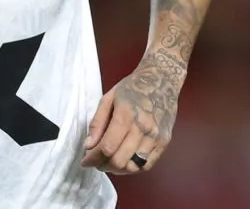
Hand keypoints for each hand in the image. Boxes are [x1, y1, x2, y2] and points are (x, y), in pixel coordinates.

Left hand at [80, 51, 186, 173]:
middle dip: (103, 165)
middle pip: (119, 160)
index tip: (85, 161)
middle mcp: (143, 129)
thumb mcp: (108, 98)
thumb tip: (88, 146)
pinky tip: (124, 161)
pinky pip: (147, 165)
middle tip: (96, 161)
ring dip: (117, 169)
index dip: (93, 158)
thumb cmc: (132, 87)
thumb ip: (97, 122)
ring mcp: (156, 138)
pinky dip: (133, 168)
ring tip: (108, 162)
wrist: (162, 80)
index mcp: (126, 115)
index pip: (107, 147)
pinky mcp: (164, 143)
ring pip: (133, 167)